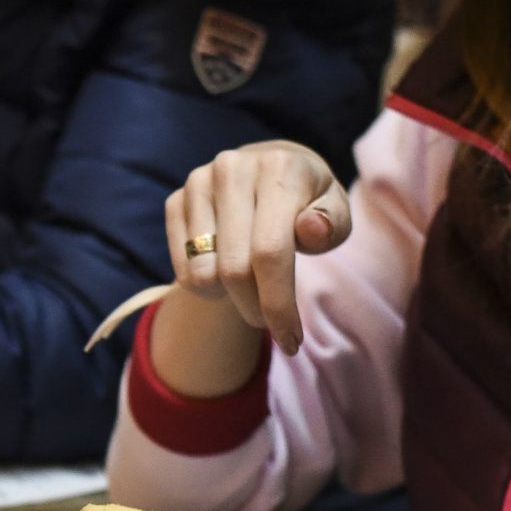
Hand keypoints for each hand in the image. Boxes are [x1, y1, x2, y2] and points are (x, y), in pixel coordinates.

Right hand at [166, 140, 350, 354]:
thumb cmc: (309, 202)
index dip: (278, 304)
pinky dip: (206, 285)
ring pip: (203, 274)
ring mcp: (199, 183)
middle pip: (234, 270)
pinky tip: (225, 269)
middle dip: (256, 309)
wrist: (269, 169)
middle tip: (270, 320)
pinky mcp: (176, 199)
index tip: (291, 343)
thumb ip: (330, 225)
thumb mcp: (334, 213)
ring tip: (249, 282)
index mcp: (279, 167)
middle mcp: (232, 168)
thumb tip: (311, 229)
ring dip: (228, 297)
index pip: (270, 252)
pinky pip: (183, 269)